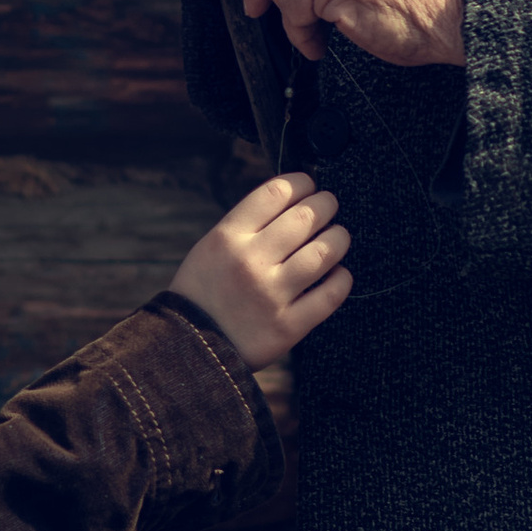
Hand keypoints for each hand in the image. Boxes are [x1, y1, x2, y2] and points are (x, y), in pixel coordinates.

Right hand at [169, 169, 351, 364]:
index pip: (276, 192)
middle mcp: (250, 261)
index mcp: (228, 237)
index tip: (310, 185)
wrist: (190, 348)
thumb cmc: (205, 290)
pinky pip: (330, 295)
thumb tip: (295, 199)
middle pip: (305, 217)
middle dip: (326, 205)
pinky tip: (339, 273)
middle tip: (329, 206)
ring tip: (338, 237)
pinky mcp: (288, 326)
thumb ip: (248, 225)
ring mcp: (270, 294)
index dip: (302, 183)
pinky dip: (341, 278)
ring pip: (324, 252)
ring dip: (339, 238)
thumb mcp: (212, 247)